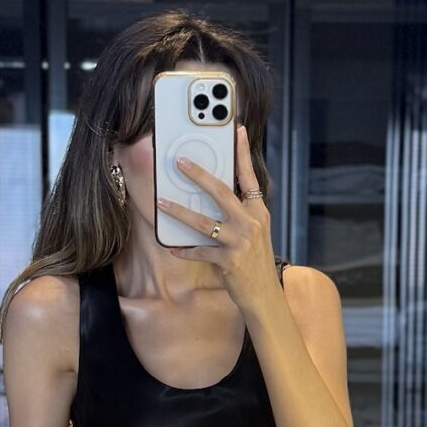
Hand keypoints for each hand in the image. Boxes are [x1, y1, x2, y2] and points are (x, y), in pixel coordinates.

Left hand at [156, 123, 276, 313]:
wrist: (265, 295)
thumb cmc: (255, 261)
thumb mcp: (254, 232)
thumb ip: (240, 212)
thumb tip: (215, 194)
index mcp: (258, 211)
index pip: (249, 176)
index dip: (243, 153)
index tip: (237, 131)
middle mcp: (251, 222)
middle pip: (222, 192)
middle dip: (199, 175)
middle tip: (180, 162)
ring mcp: (240, 242)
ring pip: (204, 222)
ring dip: (180, 212)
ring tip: (162, 202)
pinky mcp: (229, 261)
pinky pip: (200, 252)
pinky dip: (185, 250)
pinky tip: (172, 247)